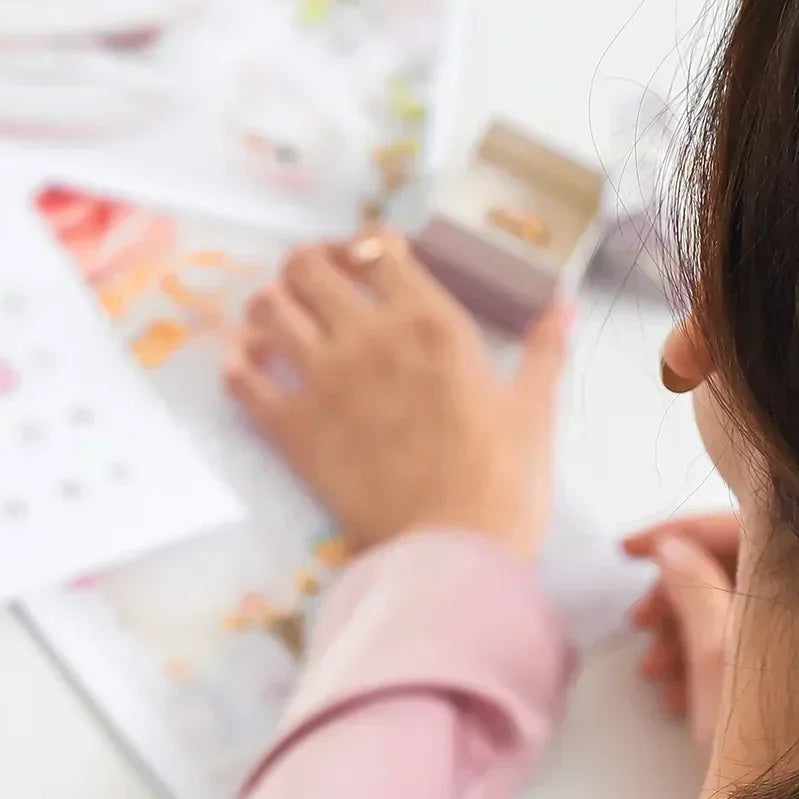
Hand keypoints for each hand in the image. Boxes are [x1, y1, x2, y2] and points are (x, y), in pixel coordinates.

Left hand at [227, 231, 570, 558]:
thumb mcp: (533, 408)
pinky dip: (238, 366)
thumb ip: (543, 350)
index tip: (366, 264)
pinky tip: (251, 370)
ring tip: (279, 325)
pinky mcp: (291, 429)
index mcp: (431, 322)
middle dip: (304, 267)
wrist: (454, 552)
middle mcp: (369, 338)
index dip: (363, 246)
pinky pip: (240, 378)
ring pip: (265, 310)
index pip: (376, 247)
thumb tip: (560, 304)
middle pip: (306, 267)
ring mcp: (323, 381)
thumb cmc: (503, 482)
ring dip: (267, 308)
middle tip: (314, 288)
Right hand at [621, 512, 739, 753]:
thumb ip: (695, 591)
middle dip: (679, 593)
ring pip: (740, 607)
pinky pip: (754, 642)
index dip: (680, 531)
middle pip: (739, 568)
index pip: (743, 527)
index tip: (626, 552)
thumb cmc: (771, 740)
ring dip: (687, 630)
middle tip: (638, 626)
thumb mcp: (718, 661)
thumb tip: (670, 546)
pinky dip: (711, 656)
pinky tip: (679, 695)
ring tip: (653, 674)